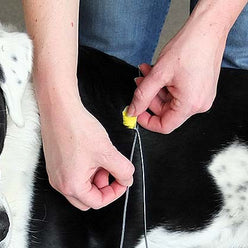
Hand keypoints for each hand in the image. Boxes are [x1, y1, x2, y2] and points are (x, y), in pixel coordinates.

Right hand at [40, 96, 133, 209]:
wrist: (59, 111)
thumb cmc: (76, 128)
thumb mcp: (107, 152)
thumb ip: (123, 170)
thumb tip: (127, 179)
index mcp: (72, 186)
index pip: (98, 202)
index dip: (114, 193)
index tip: (122, 181)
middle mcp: (61, 185)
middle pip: (87, 200)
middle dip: (102, 188)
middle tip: (111, 172)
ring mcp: (56, 176)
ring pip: (80, 189)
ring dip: (94, 179)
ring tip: (100, 160)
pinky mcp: (55, 167)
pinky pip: (72, 178)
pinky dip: (84, 172)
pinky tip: (90, 157)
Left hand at [127, 12, 225, 132]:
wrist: (209, 28)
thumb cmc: (190, 47)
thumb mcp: (158, 74)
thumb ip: (142, 96)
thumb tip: (132, 111)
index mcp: (190, 105)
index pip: (164, 126)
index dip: (146, 121)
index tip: (135, 111)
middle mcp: (199, 104)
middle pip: (166, 112)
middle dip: (149, 98)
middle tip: (139, 82)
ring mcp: (202, 96)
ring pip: (170, 101)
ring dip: (156, 89)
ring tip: (146, 72)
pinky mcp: (202, 89)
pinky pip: (179, 93)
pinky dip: (166, 85)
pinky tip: (158, 71)